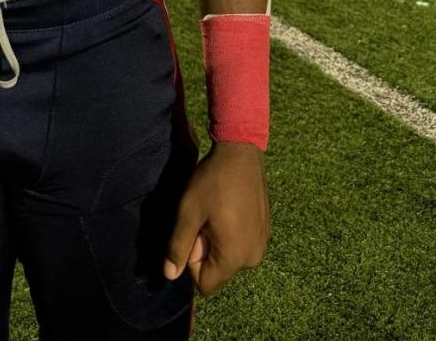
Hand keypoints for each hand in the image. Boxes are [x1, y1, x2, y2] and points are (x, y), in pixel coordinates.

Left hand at [163, 142, 270, 297]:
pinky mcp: (265, 231)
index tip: (195, 232)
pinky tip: (229, 207)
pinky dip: (232, 233)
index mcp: (235, 257)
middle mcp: (253, 257)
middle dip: (206, 250)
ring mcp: (262, 244)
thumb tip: (169, 275)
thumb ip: (178, 247)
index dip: (193, 261)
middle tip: (205, 218)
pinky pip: (242, 245)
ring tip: (217, 211)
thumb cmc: (212, 181)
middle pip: (219, 271)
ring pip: (230, 258)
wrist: (241, 151)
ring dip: (218, 241)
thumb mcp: (188, 212)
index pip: (206, 284)